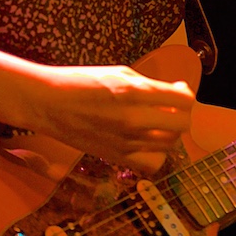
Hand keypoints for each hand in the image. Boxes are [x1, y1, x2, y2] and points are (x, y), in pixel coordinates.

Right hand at [29, 64, 194, 173]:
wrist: (49, 103)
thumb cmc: (82, 82)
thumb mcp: (120, 73)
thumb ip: (149, 85)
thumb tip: (174, 94)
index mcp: (134, 92)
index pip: (184, 101)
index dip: (186, 94)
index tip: (178, 90)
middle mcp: (134, 120)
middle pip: (182, 125)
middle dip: (182, 113)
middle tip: (172, 106)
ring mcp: (126, 142)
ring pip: (169, 144)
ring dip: (170, 131)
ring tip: (158, 121)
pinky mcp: (117, 157)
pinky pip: (152, 163)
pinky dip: (156, 153)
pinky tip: (147, 141)